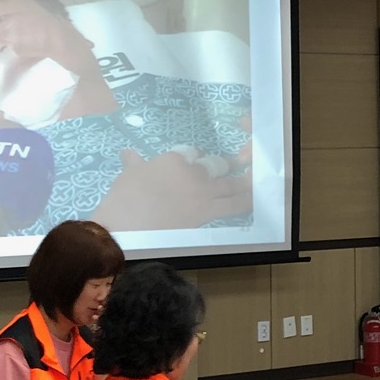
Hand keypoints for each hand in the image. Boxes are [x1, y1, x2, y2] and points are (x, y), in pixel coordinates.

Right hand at [90, 148, 253, 231]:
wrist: (125, 227)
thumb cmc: (123, 199)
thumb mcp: (129, 175)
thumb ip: (134, 163)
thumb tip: (128, 154)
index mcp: (174, 159)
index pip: (193, 152)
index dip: (198, 157)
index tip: (199, 160)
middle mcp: (193, 173)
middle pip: (218, 165)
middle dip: (229, 164)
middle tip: (242, 161)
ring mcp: (202, 193)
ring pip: (230, 184)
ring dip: (246, 180)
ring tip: (257, 176)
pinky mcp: (207, 213)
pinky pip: (232, 206)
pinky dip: (245, 201)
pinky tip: (254, 199)